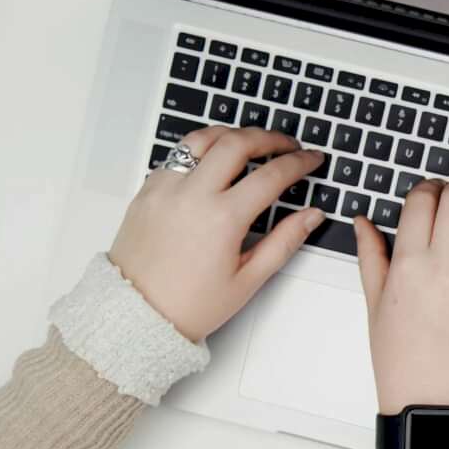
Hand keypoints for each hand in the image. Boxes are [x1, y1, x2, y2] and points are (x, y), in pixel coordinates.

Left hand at [109, 126, 326, 341]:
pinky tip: (214, 161)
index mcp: (222, 219)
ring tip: (250, 141)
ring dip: (232, 134)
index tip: (311, 159)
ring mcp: (165, 188)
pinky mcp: (147, 190)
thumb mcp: (248, 279)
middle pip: (237, 143)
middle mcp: (192, 195)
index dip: (298, 163)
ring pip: (202, 138)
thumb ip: (284, 242)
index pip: (271, 175)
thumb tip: (311, 217)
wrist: (137, 314)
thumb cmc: (190, 304)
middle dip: (269, 138)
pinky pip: (177, 155)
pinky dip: (201, 150)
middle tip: (287, 144)